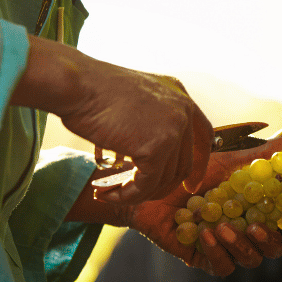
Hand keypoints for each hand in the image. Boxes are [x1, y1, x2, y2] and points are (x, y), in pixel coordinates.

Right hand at [11, 37, 211, 204]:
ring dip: (136, 193)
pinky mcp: (156, 148)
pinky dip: (126, 195)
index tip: (189, 185)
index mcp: (179, 95)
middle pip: (183, 164)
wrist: (77, 86)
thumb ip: (148, 121)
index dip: (199, 164)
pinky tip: (106, 193)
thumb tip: (147, 156)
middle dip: (160, 187)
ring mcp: (173, 129)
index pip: (204, 136)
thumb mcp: (132, 100)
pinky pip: (145, 186)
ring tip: (109, 192)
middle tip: (134, 196)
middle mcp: (182, 110)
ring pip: (163, 179)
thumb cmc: (91, 90)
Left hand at [123, 128, 281, 275]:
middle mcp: (243, 234)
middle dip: (268, 240)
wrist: (147, 186)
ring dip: (239, 243)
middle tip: (256, 225)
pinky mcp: (201, 259)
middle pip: (272, 250)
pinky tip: (206, 233)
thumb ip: (260, 157)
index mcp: (256, 212)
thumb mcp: (227, 163)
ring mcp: (224, 249)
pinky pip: (220, 267)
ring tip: (223, 225)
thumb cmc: (187, 173)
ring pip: (248, 260)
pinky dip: (216, 250)